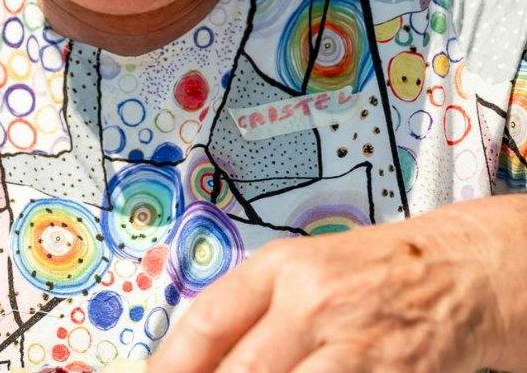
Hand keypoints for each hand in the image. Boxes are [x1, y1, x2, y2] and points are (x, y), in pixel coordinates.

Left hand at [148, 199, 514, 372]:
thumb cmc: (374, 271)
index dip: (170, 362)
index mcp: (282, 267)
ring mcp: (352, 349)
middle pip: (239, 370)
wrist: (459, 274)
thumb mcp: (304, 269)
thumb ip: (254, 309)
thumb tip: (197, 355)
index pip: (206, 321)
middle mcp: (311, 304)